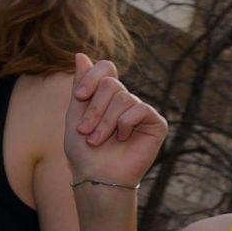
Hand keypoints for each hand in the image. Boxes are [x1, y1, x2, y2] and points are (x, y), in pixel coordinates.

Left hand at [62, 56, 166, 184]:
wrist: (97, 176)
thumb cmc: (84, 150)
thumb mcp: (75, 113)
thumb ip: (81, 85)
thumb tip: (80, 54)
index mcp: (107, 96)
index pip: (107, 68)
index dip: (93, 77)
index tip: (80, 96)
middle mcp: (126, 101)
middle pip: (112, 84)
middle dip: (95, 108)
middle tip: (86, 131)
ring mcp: (142, 112)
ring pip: (124, 98)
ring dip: (105, 121)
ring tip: (97, 140)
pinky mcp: (156, 124)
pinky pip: (140, 109)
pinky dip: (125, 123)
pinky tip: (122, 138)